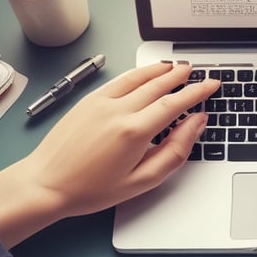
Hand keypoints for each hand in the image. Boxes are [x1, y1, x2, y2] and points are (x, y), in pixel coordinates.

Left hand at [0, 62, 219, 247]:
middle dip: (182, 77)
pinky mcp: (88, 100)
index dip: (197, 92)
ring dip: (161, 70)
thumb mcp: (142, 180)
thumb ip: (175, 151)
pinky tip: (146, 73)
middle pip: (159, 85)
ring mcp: (101, 102)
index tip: (211, 84)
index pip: (175, 103)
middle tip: (198, 72)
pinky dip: (138, 73)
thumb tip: (195, 124)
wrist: (45, 184)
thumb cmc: (92, 189)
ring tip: (177, 67)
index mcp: (134, 131)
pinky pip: (120, 80)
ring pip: (139, 77)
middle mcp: (118, 110)